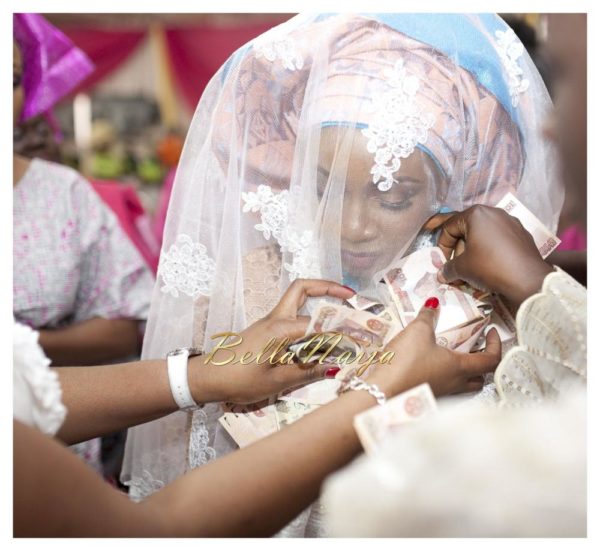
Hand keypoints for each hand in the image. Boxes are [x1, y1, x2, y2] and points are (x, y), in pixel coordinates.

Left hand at [190, 279, 355, 403]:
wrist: (206, 377)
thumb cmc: (237, 380)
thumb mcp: (275, 381)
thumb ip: (306, 372)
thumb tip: (335, 367)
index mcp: (278, 329)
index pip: (317, 326)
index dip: (339, 334)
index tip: (358, 343)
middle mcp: (275, 319)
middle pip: (302, 289)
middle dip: (328, 287)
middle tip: (351, 295)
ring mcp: (269, 322)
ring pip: (297, 299)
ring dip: (319, 299)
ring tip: (342, 309)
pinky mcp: (266, 330)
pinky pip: (292, 316)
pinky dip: (309, 316)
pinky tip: (320, 332)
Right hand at [366, 299, 501, 396]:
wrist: (381, 392)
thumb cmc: (406, 362)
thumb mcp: (417, 332)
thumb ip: (427, 316)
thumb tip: (433, 304)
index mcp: (459, 367)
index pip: (491, 360)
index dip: (496, 345)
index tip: (491, 332)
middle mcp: (454, 384)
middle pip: (480, 379)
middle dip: (482, 363)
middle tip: (474, 348)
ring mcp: (440, 394)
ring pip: (462, 386)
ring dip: (464, 373)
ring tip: (451, 357)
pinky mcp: (425, 398)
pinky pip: (444, 389)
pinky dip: (444, 378)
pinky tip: (429, 367)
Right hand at [434, 205, 552, 306]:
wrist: (527, 280)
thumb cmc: (489, 267)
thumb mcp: (462, 268)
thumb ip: (448, 268)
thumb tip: (442, 274)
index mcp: (476, 214)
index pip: (449, 226)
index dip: (441, 245)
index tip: (442, 261)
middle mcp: (494, 213)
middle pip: (467, 229)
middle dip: (458, 249)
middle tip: (455, 266)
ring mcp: (511, 222)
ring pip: (483, 234)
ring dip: (472, 251)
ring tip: (471, 269)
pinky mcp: (522, 234)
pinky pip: (499, 240)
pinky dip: (489, 251)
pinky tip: (490, 267)